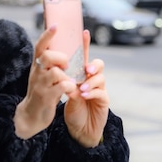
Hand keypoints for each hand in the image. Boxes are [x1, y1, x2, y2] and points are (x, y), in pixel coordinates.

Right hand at [14, 25, 76, 138]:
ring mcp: (40, 85)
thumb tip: (64, 46)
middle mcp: (37, 73)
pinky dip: (69, 87)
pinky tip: (70, 90)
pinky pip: (61, 87)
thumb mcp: (45, 75)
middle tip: (66, 65)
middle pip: (46, 56)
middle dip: (60, 57)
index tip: (55, 26)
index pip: (40, 46)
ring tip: (70, 81)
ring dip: (66, 75)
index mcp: (37, 66)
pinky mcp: (46, 97)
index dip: (47, 35)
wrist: (32, 115)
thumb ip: (53, 63)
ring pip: (55, 72)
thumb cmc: (43, 92)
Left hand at [63, 30, 108, 147]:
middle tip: (87, 70)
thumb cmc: (73, 109)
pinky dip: (92, 92)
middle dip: (92, 65)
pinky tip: (84, 96)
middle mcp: (92, 80)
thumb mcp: (66, 92)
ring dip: (90, 82)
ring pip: (100, 78)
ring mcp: (100, 89)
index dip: (85, 44)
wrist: (79, 128)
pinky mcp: (104, 100)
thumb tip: (58, 69)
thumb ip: (65, 80)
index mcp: (82, 75)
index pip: (84, 57)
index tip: (83, 32)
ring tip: (81, 89)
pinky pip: (101, 92)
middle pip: (98, 64)